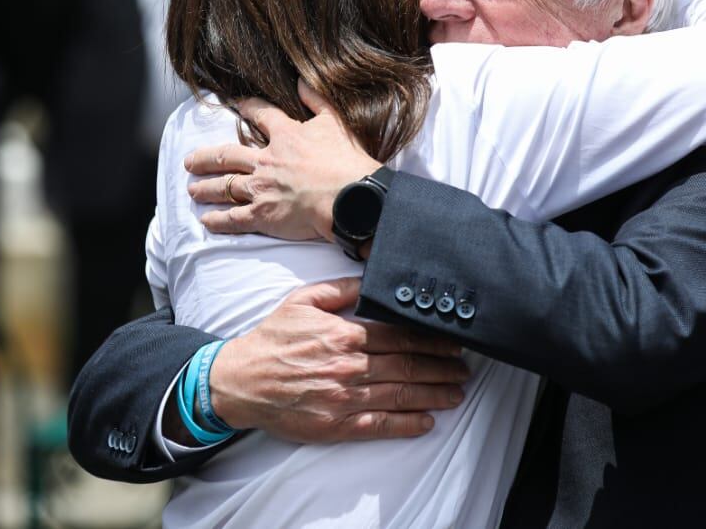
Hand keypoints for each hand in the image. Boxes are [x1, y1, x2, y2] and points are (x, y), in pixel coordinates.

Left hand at [186, 80, 379, 240]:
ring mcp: (261, 189)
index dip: (246, 107)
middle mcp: (266, 161)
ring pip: (225, 186)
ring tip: (192, 189)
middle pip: (226, 155)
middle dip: (205, 158)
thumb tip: (301, 81)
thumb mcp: (335, 121)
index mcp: (285, 136)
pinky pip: (234, 218)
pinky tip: (206, 221)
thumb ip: (317, 99)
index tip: (235, 103)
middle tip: (189, 161)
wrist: (351, 197)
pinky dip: (218, 220)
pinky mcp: (263, 215)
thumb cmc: (347, 161)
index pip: (260, 115)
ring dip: (206, 188)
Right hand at [209, 277, 468, 441]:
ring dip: (433, 394)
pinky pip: (380, 425)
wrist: (240, 381)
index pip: (399, 336)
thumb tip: (370, 279)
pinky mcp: (336, 425)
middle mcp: (348, 367)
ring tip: (456, 393)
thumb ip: (339, 289)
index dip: (430, 340)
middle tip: (465, 369)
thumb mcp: (302, 301)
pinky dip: (407, 424)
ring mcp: (344, 399)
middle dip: (441, 368)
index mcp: (343, 334)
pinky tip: (428, 421)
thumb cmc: (271, 340)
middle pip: (407, 366)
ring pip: (399, 394)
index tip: (452, 342)